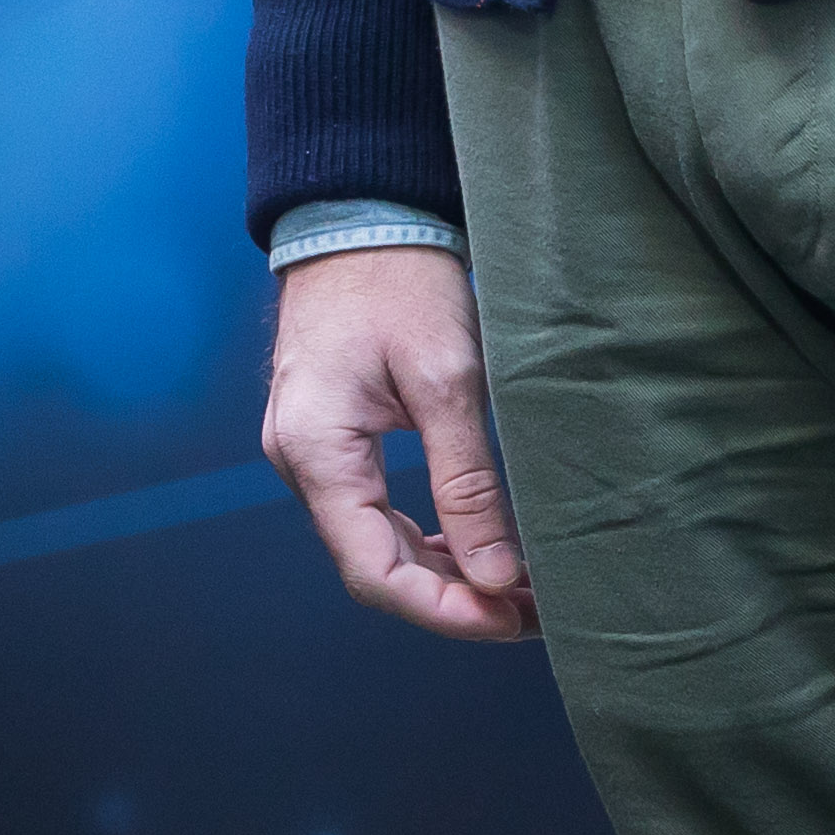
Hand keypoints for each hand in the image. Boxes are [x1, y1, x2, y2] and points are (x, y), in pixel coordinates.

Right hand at [265, 244, 535, 641]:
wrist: (359, 214)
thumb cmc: (399, 281)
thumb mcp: (446, 379)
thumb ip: (466, 483)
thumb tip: (493, 577)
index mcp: (316, 450)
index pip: (373, 572)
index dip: (445, 612)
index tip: (513, 620)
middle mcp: (299, 461)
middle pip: (373, 567)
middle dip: (454, 599)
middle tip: (535, 608)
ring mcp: (310, 449)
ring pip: (375, 543)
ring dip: (445, 573)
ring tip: (519, 583)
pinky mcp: (331, 436)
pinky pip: (373, 511)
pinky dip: (427, 537)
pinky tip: (478, 543)